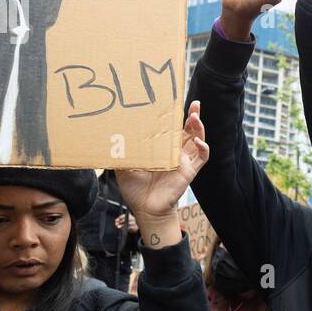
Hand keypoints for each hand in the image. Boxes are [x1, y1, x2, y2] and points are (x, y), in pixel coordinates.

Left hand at [114, 101, 208, 245]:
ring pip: (197, 139)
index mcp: (161, 149)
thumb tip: (108, 136)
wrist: (145, 209)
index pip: (172, 128)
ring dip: (199, 127)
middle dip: (193, 115)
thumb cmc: (135, 189)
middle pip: (189, 130)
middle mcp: (175, 153)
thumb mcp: (123, 165)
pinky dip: (203, 148)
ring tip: (195, 117)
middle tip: (194, 103)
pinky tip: (198, 141)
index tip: (174, 102)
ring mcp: (184, 161)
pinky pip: (202, 157)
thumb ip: (121, 151)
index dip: (176, 116)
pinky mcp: (189, 171)